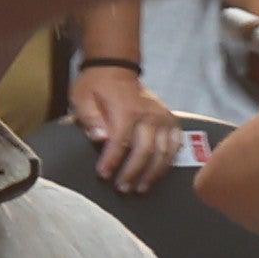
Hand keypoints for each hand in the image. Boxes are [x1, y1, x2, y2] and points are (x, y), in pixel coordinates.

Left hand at [74, 61, 184, 192]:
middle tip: (123, 188)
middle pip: (145, 150)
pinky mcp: (172, 120)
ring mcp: (164, 117)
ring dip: (153, 173)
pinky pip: (175, 145)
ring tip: (140, 188)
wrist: (116, 69)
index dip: (112, 161)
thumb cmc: (96, 87)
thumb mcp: (82, 98)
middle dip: (134, 172)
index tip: (104, 175)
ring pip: (164, 151)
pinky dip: (168, 161)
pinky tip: (158, 174)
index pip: (120, 142)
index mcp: (127, 110)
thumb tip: (100, 138)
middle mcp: (150, 114)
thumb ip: (90, 119)